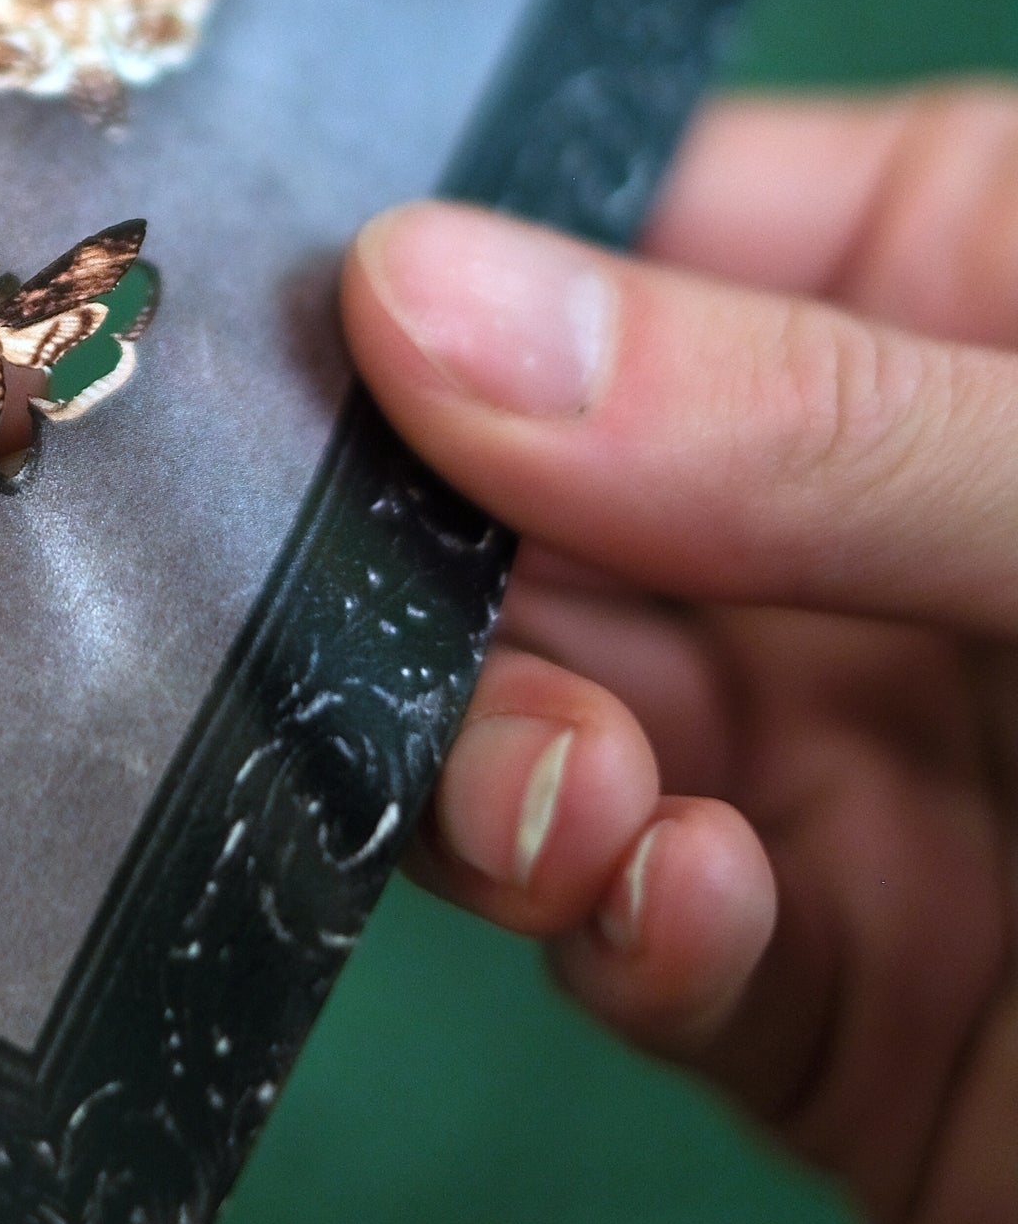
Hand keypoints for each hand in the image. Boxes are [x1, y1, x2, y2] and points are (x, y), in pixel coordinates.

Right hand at [343, 86, 1017, 1223]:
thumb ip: (800, 413)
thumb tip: (410, 295)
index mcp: (933, 290)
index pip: (601, 241)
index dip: (432, 293)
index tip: (290, 358)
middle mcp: (837, 518)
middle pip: (516, 509)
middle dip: (440, 570)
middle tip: (383, 624)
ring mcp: (826, 751)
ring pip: (537, 728)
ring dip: (505, 762)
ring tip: (566, 789)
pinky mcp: (827, 982)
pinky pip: (642, 933)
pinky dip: (620, 921)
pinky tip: (681, 899)